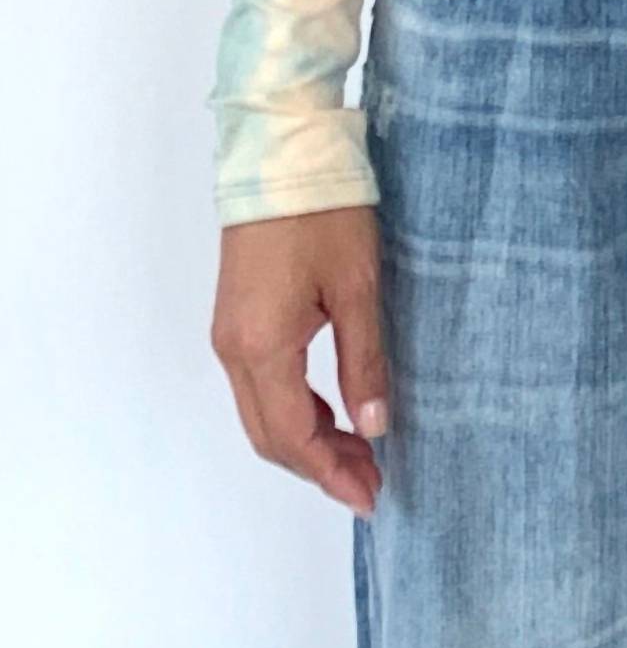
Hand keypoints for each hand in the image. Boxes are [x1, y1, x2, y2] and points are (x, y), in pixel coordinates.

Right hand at [211, 206, 389, 517]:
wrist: (280, 151)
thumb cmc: (324, 212)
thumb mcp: (357, 288)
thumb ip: (365, 362)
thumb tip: (377, 426)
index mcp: (262, 346)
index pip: (294, 436)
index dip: (331, 473)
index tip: (370, 497)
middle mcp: (233, 348)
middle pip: (270, 435)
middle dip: (319, 466)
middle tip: (370, 483)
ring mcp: (229, 332)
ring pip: (261, 413)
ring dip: (306, 440)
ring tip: (360, 454)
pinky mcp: (236, 316)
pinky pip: (259, 384)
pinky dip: (295, 409)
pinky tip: (333, 412)